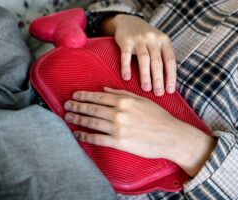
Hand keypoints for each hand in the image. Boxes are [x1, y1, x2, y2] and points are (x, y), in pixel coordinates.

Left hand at [64, 88, 215, 176]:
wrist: (170, 136)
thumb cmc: (159, 117)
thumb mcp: (142, 100)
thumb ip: (122, 94)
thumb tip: (105, 90)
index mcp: (124, 101)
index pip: (99, 97)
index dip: (84, 96)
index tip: (75, 96)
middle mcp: (119, 113)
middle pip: (92, 108)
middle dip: (77, 106)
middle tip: (66, 106)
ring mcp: (118, 128)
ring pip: (92, 122)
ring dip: (78, 119)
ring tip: (68, 118)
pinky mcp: (119, 142)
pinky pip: (97, 139)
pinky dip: (85, 136)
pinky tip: (78, 134)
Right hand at [99, 14, 176, 95]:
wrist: (129, 21)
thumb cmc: (146, 38)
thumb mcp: (158, 43)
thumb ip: (163, 57)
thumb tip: (168, 82)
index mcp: (164, 41)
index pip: (170, 60)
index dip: (171, 76)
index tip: (170, 90)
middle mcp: (153, 39)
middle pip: (157, 61)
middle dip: (158, 79)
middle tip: (158, 93)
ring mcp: (139, 39)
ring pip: (144, 59)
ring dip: (145, 75)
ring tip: (146, 89)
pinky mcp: (126, 41)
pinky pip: (126, 56)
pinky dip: (126, 67)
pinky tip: (127, 78)